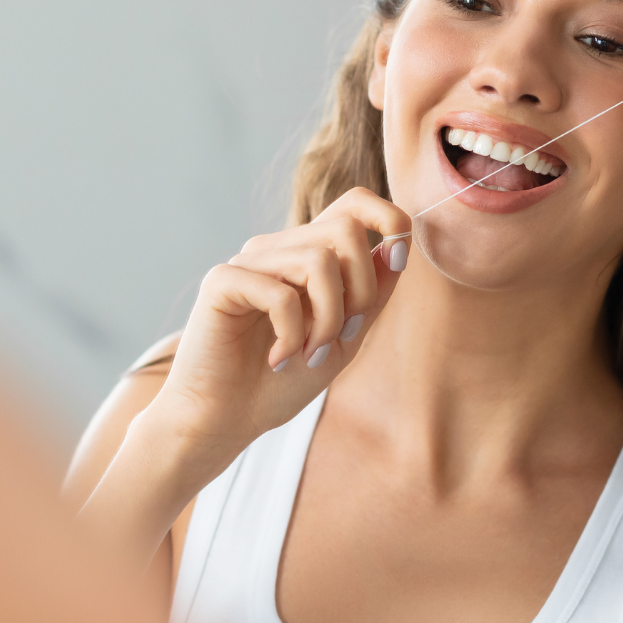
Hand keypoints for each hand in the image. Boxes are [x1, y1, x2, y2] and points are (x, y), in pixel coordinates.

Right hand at [144, 187, 410, 463]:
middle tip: (342, 335)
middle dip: (362, 289)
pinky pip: (280, 294)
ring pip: (318, 260)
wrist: (224, 419)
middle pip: (345, 229)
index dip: (388, 218)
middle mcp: (277, 249)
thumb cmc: (279, 382)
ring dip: (328, 319)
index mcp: (306, 255)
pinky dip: (292, 334)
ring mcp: (248, 262)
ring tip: (311, 354)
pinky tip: (277, 359)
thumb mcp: (344, 339)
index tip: (399, 260)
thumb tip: (396, 249)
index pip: (354, 204)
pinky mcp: (222, 282)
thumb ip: (371, 296)